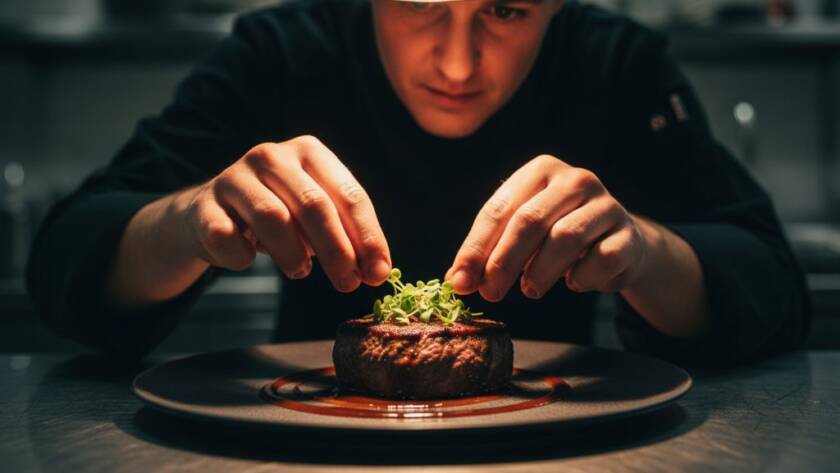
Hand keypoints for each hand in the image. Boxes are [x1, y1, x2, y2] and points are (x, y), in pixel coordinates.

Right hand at [183, 135, 390, 291]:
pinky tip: (248, 259)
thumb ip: (346, 236)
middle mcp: (272, 156)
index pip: (350, 195)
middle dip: (337, 251)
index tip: (379, 273)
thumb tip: (375, 269)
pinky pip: (226, 237)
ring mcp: (234, 177)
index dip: (368, 237)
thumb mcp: (314, 218)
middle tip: (348, 284)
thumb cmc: (278, 217)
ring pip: (272, 217)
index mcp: (310, 152)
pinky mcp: (203, 205)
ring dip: (293, 254)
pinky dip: (242, 257)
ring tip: (299, 271)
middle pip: (314, 205)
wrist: (210, 215)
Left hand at [445, 155, 647, 300]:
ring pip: (565, 238)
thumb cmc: (556, 236)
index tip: (460, 281)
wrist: (618, 243)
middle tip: (489, 292)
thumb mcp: (520, 236)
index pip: (499, 209)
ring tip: (529, 290)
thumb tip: (455, 280)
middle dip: (503, 261)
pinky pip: (600, 259)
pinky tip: (573, 282)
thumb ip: (488, 252)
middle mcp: (575, 179)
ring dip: (540, 272)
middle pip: (530, 221)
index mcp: (541, 171)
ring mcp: (606, 205)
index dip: (476, 248)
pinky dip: (581, 278)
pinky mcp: (628, 235)